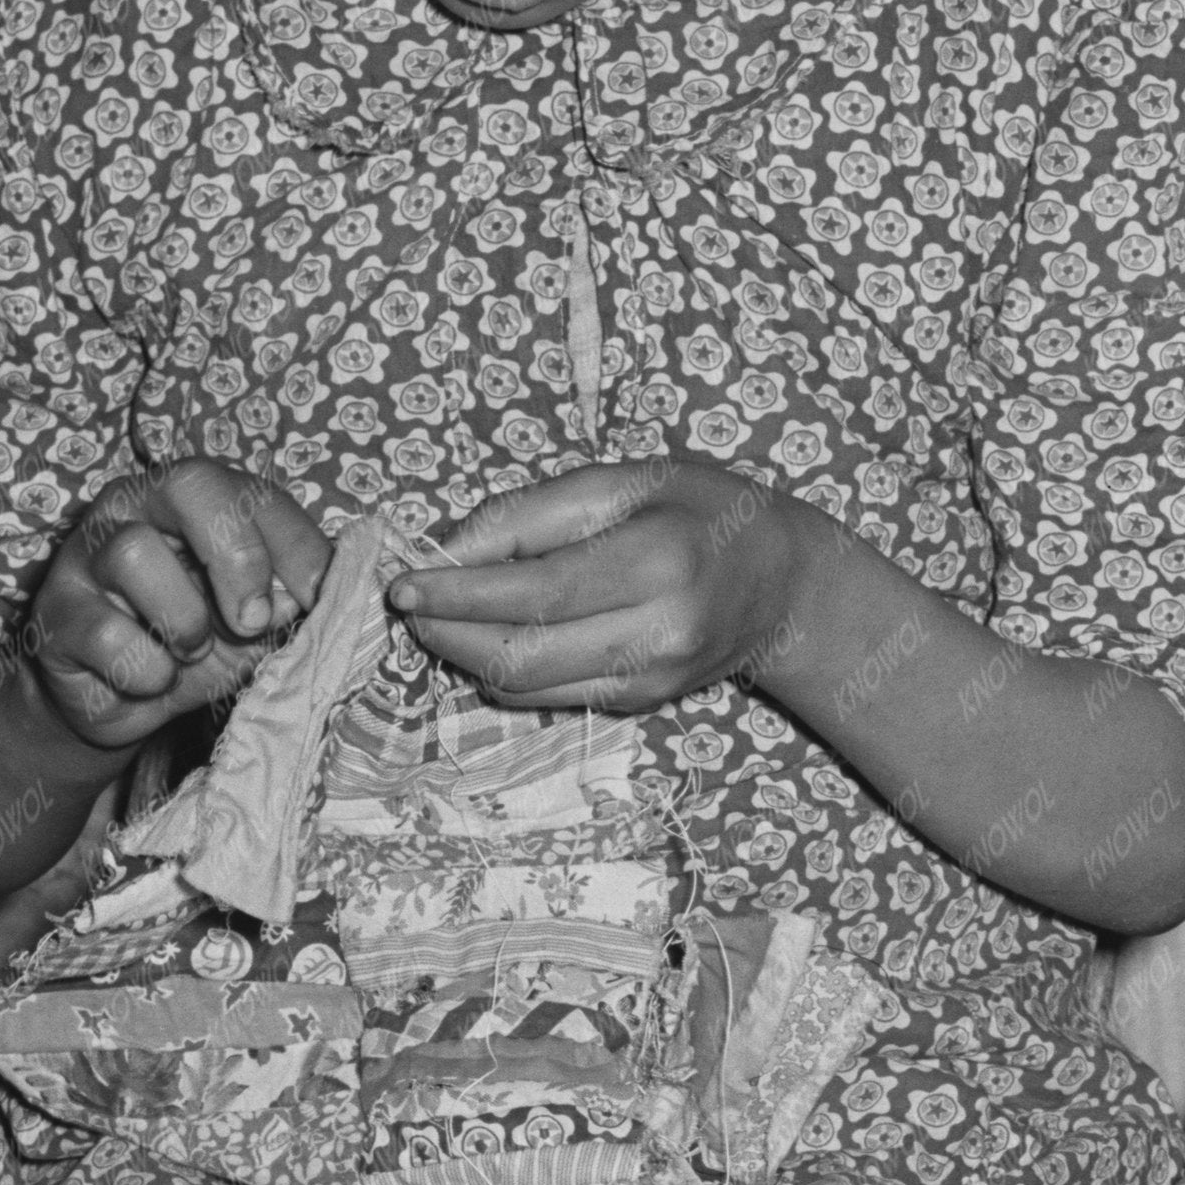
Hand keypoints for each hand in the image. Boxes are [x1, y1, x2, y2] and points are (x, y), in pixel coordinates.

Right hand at [21, 459, 332, 755]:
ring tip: (190, 651)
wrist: (122, 702)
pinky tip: (150, 676)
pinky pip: (108, 634)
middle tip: (253, 620)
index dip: (292, 542)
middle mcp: (132, 505)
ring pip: (135, 555)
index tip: (318, 597)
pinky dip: (147, 670)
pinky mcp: (55, 614)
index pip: (248, 489)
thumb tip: (317, 593)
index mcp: (192, 497)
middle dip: (237, 557)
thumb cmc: (196, 643)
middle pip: (187, 485)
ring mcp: (85, 554)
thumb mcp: (256, 620)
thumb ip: (288, 599)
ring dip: (184, 622)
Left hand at [390, 456, 806, 712]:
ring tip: (438, 619)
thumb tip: (449, 552)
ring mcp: (650, 680)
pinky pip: (548, 696)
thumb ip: (534, 513)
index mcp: (658, 564)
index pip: (536, 592)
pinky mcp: (640, 705)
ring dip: (464, 656)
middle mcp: (658, 634)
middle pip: (522, 653)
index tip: (402, 585)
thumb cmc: (700, 510)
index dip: (459, 594)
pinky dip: (502, 670)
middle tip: (410, 605)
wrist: (782, 585)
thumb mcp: (624, 479)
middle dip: (448, 633)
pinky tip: (488, 637)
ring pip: (526, 686)